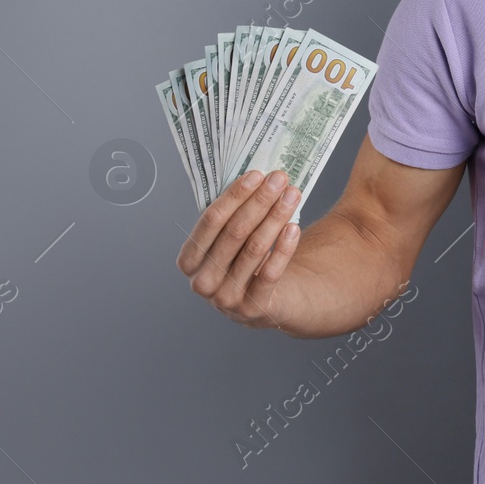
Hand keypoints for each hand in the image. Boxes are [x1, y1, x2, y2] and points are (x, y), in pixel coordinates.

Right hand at [176, 169, 301, 328]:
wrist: (267, 301)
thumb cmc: (247, 261)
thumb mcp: (232, 240)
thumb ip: (234, 214)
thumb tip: (257, 176)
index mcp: (190, 260)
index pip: (210, 221)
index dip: (235, 196)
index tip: (257, 174)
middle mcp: (203, 282)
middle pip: (234, 232)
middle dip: (259, 201)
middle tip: (279, 179)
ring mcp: (226, 299)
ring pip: (254, 248)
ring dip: (276, 217)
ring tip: (292, 195)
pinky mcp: (253, 309)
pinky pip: (270, 273)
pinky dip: (283, 248)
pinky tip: (295, 227)